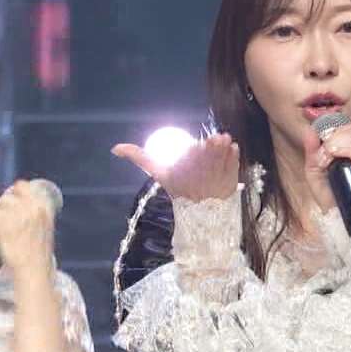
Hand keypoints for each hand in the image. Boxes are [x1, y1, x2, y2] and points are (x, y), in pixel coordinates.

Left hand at [0, 180, 57, 276]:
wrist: (34, 270)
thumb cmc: (39, 254)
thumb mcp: (45, 228)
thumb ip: (35, 214)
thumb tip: (18, 203)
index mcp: (43, 208)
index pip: (23, 187)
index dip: (13, 191)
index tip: (8, 198)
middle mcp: (31, 210)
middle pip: (5, 199)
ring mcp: (17, 218)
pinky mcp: (4, 228)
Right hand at [112, 133, 239, 201]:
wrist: (201, 213)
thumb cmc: (179, 189)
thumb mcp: (160, 174)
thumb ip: (140, 158)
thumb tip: (115, 148)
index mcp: (180, 175)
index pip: (186, 164)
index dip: (194, 154)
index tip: (196, 148)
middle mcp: (197, 178)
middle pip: (205, 160)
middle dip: (212, 147)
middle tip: (216, 138)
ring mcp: (215, 180)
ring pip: (220, 160)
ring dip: (224, 148)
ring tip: (225, 139)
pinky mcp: (230, 182)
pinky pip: (234, 167)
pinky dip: (234, 157)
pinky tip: (234, 147)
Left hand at [303, 120, 350, 213]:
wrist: (336, 218)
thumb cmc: (329, 196)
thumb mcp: (314, 172)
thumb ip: (311, 151)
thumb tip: (310, 130)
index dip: (334, 130)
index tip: (321, 143)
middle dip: (336, 138)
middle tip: (324, 154)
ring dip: (341, 144)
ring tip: (328, 160)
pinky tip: (340, 160)